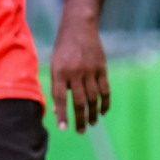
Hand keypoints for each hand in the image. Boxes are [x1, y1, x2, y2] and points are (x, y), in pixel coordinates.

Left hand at [49, 18, 110, 133]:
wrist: (79, 28)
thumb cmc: (63, 50)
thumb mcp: (54, 66)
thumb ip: (56, 87)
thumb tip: (56, 111)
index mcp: (60, 72)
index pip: (60, 98)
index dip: (62, 114)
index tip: (64, 128)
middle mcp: (75, 72)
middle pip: (79, 101)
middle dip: (80, 119)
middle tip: (81, 131)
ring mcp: (90, 70)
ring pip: (93, 97)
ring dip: (93, 113)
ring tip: (92, 124)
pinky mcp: (102, 68)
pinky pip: (105, 89)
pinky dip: (105, 102)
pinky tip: (103, 112)